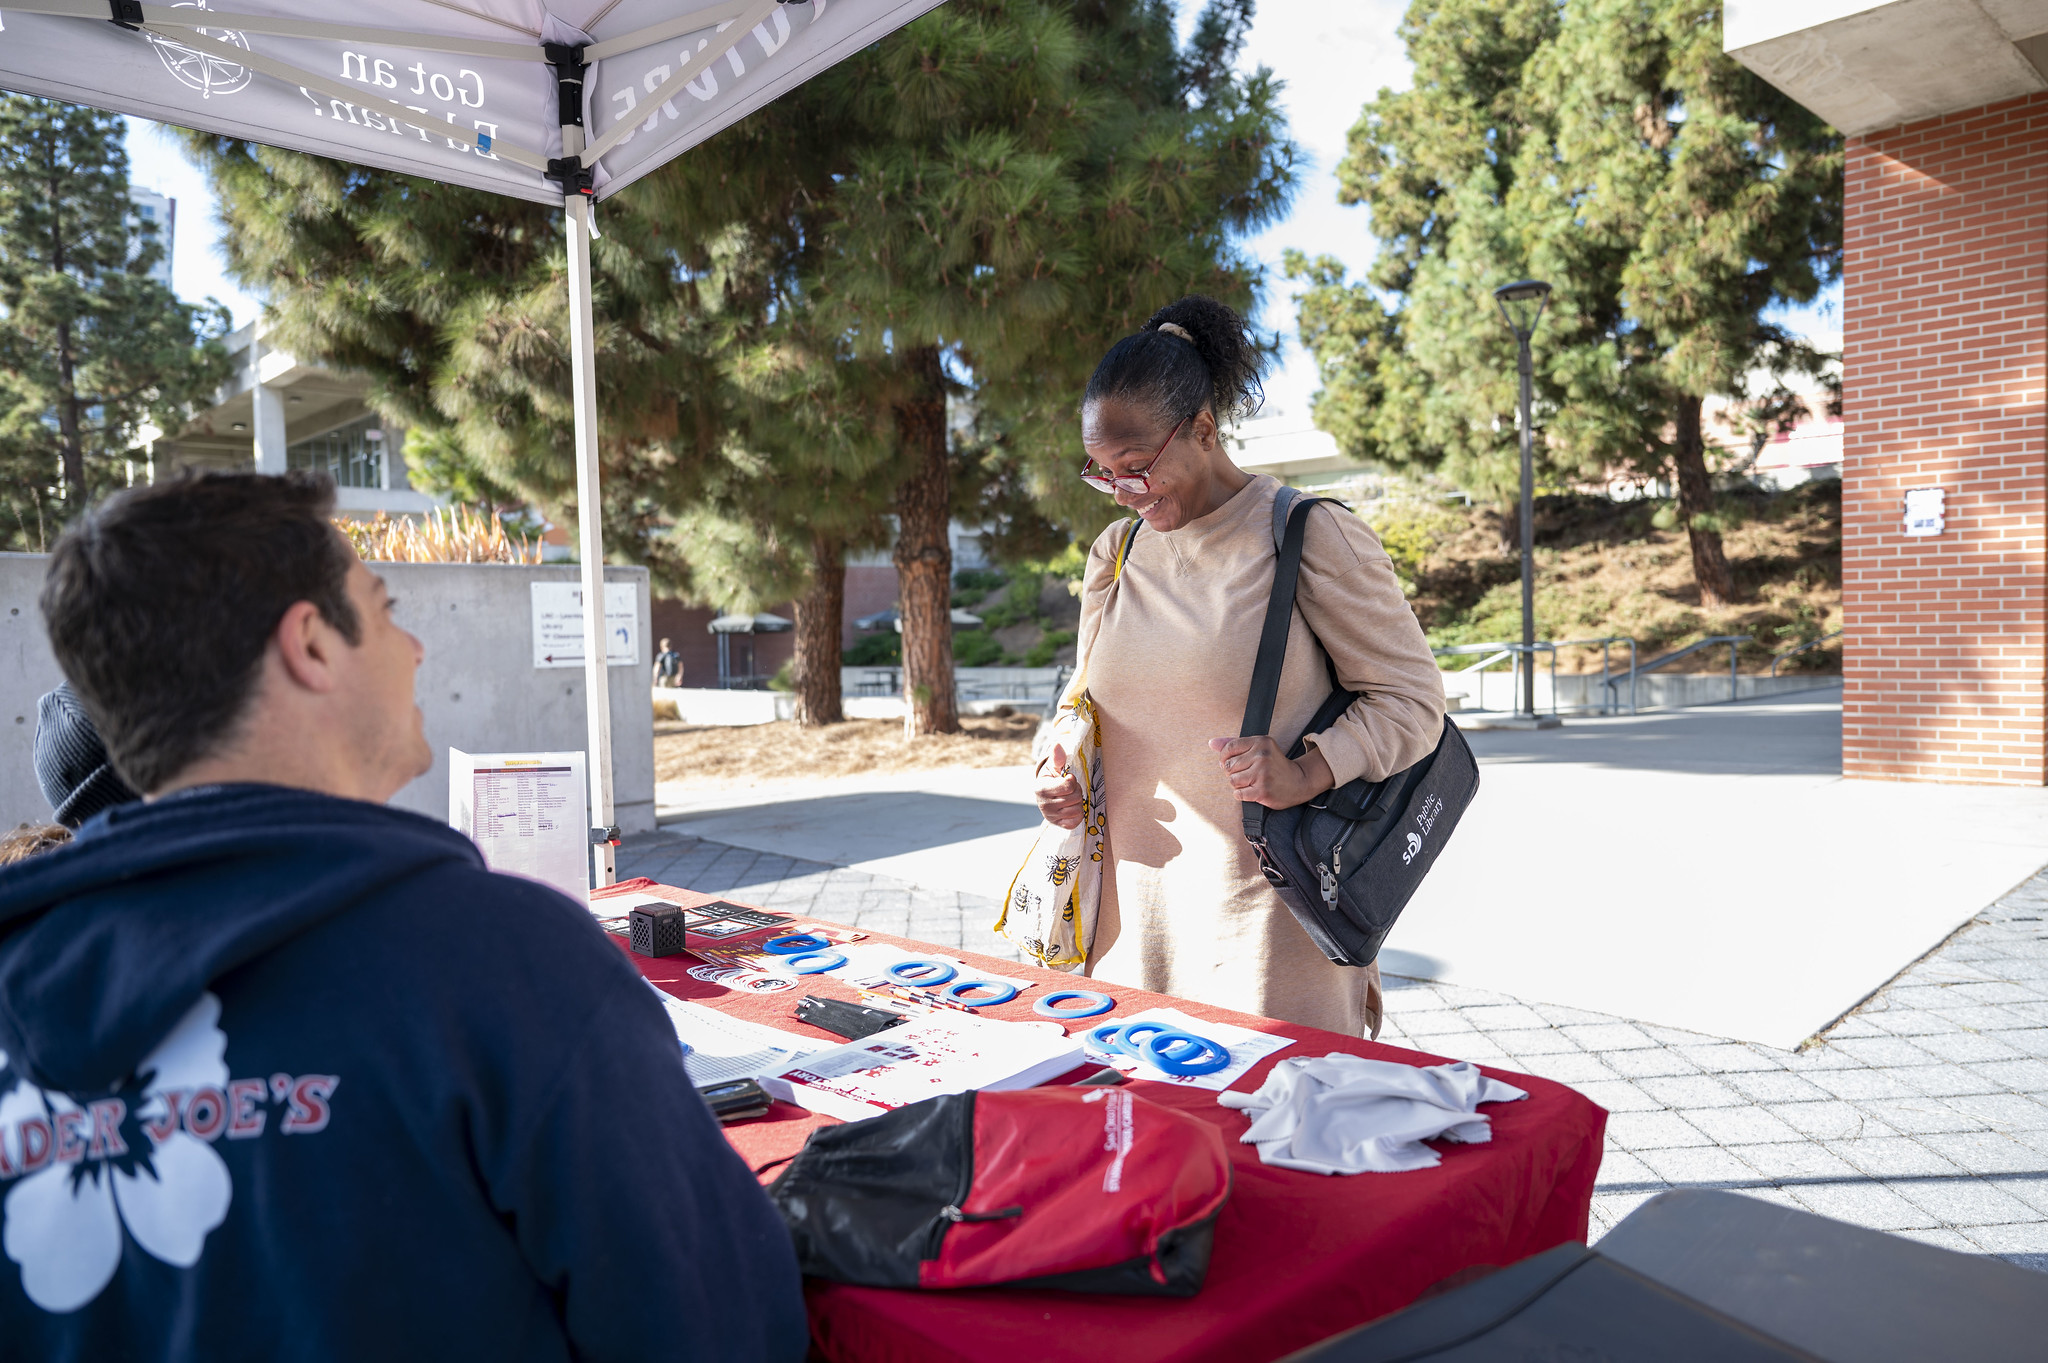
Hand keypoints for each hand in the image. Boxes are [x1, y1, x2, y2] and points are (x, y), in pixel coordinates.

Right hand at [1034, 742, 1084, 828]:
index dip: (1072, 780)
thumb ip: (1057, 757)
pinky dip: (1077, 814)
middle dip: (1076, 790)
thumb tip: (1058, 745)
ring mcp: (1050, 817)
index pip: (1069, 786)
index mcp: (1041, 788)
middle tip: (1070, 788)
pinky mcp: (1058, 824)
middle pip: (1075, 797)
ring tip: (1070, 797)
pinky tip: (1072, 807)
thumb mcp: (1053, 765)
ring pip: (1077, 810)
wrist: (1046, 793)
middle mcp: (1044, 805)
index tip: (1068, 778)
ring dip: (1078, 802)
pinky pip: (1075, 822)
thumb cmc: (1052, 777)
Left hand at [1210, 736, 1333, 808]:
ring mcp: (1262, 774)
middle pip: (1229, 766)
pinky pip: (1238, 794)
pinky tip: (1252, 791)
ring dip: (1238, 785)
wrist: (1299, 781)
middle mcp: (1262, 756)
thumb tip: (1211, 743)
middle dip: (1233, 773)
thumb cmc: (1275, 764)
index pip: (1229, 748)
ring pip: (1232, 780)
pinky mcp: (1262, 790)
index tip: (1230, 763)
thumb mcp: (1259, 748)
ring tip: (1251, 782)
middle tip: (1247, 774)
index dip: (1224, 758)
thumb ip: (1234, 744)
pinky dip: (1242, 795)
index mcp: (1261, 742)